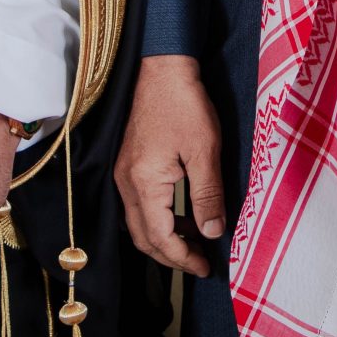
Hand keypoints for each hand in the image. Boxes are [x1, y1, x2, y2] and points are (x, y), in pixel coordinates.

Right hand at [115, 54, 224, 276]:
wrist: (161, 67)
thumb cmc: (184, 104)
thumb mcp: (204, 150)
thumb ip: (207, 195)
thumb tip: (212, 233)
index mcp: (143, 184)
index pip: (159, 239)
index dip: (182, 259)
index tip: (206, 268)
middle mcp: (126, 184)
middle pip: (144, 238)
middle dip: (172, 256)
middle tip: (201, 263)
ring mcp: (123, 174)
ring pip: (140, 223)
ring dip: (165, 239)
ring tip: (196, 242)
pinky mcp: (128, 165)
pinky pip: (140, 205)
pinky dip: (160, 219)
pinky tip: (183, 214)